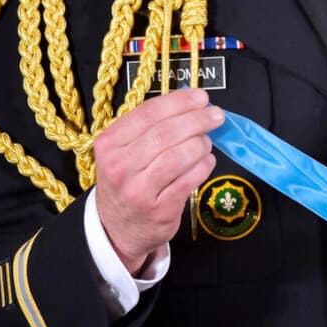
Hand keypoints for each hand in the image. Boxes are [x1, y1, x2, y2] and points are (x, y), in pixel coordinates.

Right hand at [94, 89, 223, 274]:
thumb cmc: (127, 181)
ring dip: (200, 144)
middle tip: (216, 115)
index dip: (179, 102)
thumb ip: (150, 126)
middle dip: (197, 120)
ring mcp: (138, 191)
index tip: (201, 97)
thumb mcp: (123, 151)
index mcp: (110, 144)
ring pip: (178, 156)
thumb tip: (191, 102)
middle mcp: (120, 166)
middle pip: (165, 133)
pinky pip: (189, 181)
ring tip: (207, 142)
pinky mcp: (159, 210)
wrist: (117, 228)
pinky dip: (203, 166)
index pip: (148, 113)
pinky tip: (207, 161)